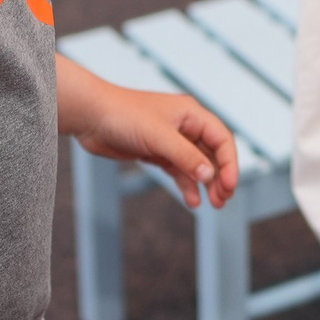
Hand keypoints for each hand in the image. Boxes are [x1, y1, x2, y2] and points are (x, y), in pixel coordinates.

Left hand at [61, 60, 238, 208]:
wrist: (90, 116)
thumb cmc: (123, 115)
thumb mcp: (159, 137)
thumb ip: (186, 157)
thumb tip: (210, 176)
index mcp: (191, 114)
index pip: (222, 139)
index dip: (230, 163)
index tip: (230, 186)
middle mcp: (185, 126)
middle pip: (213, 154)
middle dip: (221, 177)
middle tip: (224, 200)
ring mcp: (170, 140)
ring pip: (197, 165)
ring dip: (207, 184)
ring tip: (214, 204)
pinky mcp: (156, 152)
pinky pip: (179, 171)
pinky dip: (187, 186)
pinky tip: (192, 201)